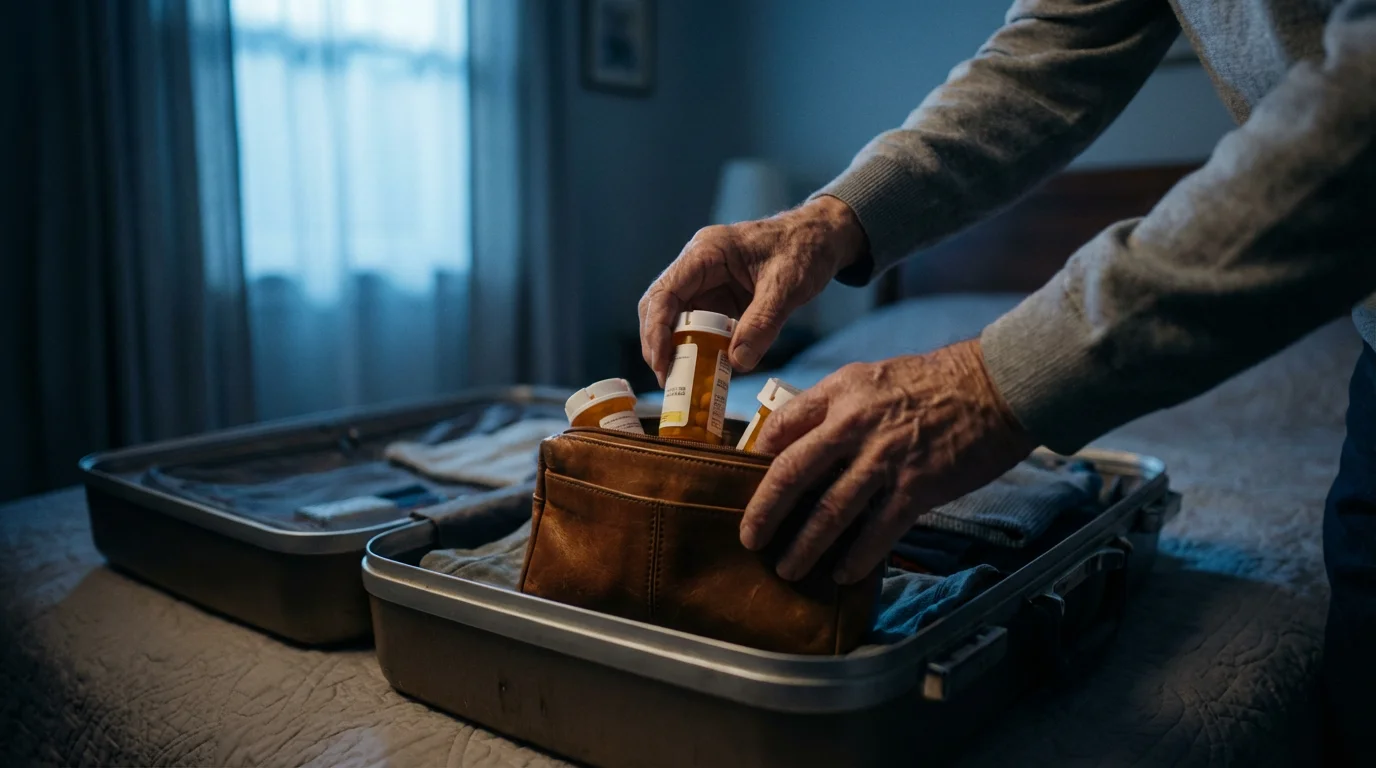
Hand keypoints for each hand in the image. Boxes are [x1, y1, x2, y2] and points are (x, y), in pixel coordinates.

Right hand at [638, 196, 866, 385]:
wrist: (824, 238)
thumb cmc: (805, 248)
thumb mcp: (787, 285)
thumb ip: (763, 322)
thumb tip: (738, 363)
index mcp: (706, 252)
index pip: (665, 292)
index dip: (656, 330)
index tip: (660, 363)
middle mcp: (698, 266)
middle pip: (661, 307)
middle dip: (659, 344)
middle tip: (667, 379)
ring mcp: (708, 283)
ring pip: (677, 319)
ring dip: (677, 349)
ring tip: (681, 382)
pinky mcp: (720, 298)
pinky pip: (701, 326)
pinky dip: (700, 348)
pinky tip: (705, 370)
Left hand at [741, 339, 1037, 583]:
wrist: (996, 384)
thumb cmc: (937, 380)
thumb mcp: (873, 376)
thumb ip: (837, 406)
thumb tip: (805, 439)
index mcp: (839, 392)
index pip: (780, 425)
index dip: (756, 457)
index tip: (745, 481)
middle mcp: (853, 424)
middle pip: (791, 474)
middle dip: (764, 512)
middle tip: (749, 538)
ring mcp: (884, 458)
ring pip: (829, 511)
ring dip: (805, 546)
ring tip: (789, 568)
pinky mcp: (916, 487)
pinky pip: (877, 531)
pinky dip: (857, 557)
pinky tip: (843, 574)